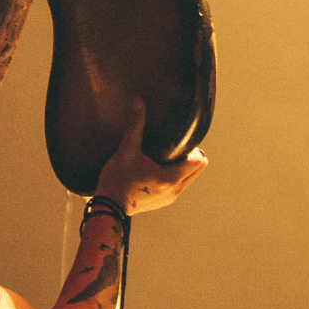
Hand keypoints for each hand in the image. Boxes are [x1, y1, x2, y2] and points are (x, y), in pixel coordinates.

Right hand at [95, 100, 207, 215]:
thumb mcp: (126, 151)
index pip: (199, 161)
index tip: (176, 141)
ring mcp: (171, 198)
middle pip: (198, 169)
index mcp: (170, 177)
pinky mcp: (165, 201)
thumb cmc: (117, 180)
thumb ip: (135, 125)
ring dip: (183, 166)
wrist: (108, 207)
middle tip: (171, 147)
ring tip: (164, 156)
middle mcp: (176, 190)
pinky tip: (157, 168)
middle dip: (190, 156)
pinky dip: (175, 175)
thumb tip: (138, 101)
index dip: (192, 148)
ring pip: (190, 178)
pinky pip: (180, 185)